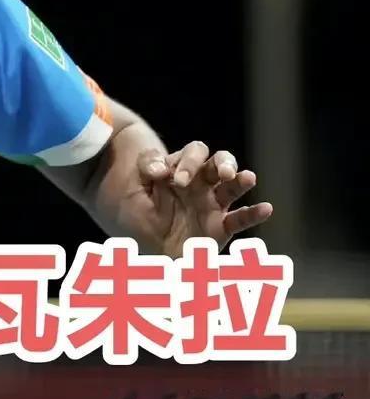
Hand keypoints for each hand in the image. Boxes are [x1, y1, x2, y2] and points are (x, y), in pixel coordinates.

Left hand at [131, 141, 272, 256]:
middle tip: (222, 172)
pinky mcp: (220, 226)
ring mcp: (212, 204)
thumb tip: (161, 167)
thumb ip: (146, 169)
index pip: (193, 154)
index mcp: (180, 170)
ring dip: (241, 181)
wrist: (141, 244)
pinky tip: (266, 208)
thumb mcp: (133, 186)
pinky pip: (239, 219)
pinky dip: (254, 214)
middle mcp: (200, 183)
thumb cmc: (138, 212)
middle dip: (223, 163)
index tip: (177, 181)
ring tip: (247, 178)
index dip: (189, 162)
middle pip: (218, 162)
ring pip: (232, 186)